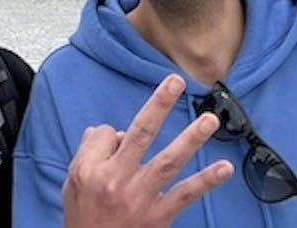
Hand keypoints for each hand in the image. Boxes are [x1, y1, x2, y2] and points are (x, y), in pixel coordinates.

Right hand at [62, 74, 233, 227]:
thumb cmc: (83, 220)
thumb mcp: (72, 184)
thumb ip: (89, 153)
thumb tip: (112, 134)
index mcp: (92, 169)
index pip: (108, 132)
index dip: (112, 132)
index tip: (115, 141)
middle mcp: (117, 180)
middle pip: (141, 133)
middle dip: (159, 104)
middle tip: (176, 81)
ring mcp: (141, 197)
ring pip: (169, 160)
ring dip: (191, 138)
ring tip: (209, 120)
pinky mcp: (159, 216)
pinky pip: (186, 194)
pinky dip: (206, 180)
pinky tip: (224, 168)